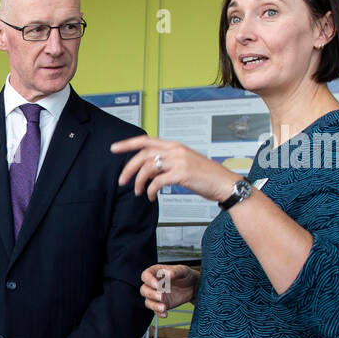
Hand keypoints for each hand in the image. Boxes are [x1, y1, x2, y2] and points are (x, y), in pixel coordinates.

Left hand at [112, 134, 239, 203]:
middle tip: (121, 181)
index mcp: (175, 146)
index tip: (114, 148)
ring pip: (148, 168)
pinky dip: (151, 190)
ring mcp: (179, 161)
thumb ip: (167, 163)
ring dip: (139, 182)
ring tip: (138, 192)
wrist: (224, 184)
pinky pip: (158, 182)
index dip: (128, 144)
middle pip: (143, 154)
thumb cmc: (205, 176)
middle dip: (128, 168)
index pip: (146, 140)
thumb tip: (147, 170)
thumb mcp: (184, 164)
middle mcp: (176, 150)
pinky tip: (151, 196)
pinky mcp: (182, 173)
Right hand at [139, 264, 198, 317]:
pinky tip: (165, 313)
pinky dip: (159, 313)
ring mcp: (156, 296)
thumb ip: (176, 271)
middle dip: (151, 294)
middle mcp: (153, 285)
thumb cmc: (185, 275)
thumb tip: (168, 273)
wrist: (192, 286)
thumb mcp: (183, 270)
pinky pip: (156, 311)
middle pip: (144, 290)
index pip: (146, 275)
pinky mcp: (160, 304)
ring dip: (154, 305)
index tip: (157, 285)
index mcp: (156, 273)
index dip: (149, 280)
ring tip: (164, 307)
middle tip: (161, 296)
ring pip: (148, 302)